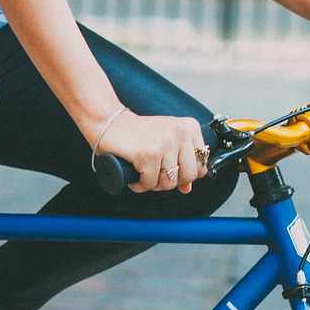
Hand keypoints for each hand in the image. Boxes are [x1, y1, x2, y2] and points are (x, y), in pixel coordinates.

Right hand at [89, 109, 209, 193]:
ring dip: (153, 184)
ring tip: (144, 173)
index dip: (185, 174)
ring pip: (168, 182)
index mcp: (189, 128)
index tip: (171, 170)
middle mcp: (180, 133)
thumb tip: (188, 188)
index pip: (201, 165)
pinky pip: (150, 183)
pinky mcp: (148, 154)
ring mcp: (164, 143)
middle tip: (156, 175)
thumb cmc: (136, 132)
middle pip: (188, 176)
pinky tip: (135, 175)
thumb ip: (180, 162)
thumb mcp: (165, 142)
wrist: (108, 122)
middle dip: (170, 181)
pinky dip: (140, 185)